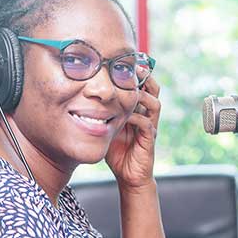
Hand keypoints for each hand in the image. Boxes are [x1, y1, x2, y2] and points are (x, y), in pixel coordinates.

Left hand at [105, 69, 160, 190]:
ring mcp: (150, 127)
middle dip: (144, 77)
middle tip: (132, 67)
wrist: (129, 176)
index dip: (137, 74)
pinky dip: (135, 117)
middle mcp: (148, 116)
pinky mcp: (149, 140)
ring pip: (154, 103)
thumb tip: (83, 99)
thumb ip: (102, 114)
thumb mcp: (107, 127)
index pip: (142, 87)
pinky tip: (124, 115)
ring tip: (130, 88)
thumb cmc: (118, 153)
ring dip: (141, 95)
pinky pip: (146, 123)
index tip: (124, 62)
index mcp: (139, 111)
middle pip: (154, 90)